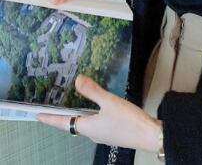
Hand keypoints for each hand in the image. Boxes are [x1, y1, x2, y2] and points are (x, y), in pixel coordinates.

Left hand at [36, 75, 161, 151]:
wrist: (149, 135)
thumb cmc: (129, 121)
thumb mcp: (109, 102)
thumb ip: (93, 91)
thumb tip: (78, 80)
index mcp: (88, 126)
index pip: (62, 122)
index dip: (49, 118)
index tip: (37, 115)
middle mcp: (93, 133)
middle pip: (73, 124)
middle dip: (63, 117)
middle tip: (54, 109)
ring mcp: (103, 134)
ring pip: (85, 124)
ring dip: (78, 116)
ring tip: (73, 106)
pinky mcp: (113, 132)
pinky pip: (96, 124)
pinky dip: (91, 116)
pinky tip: (98, 109)